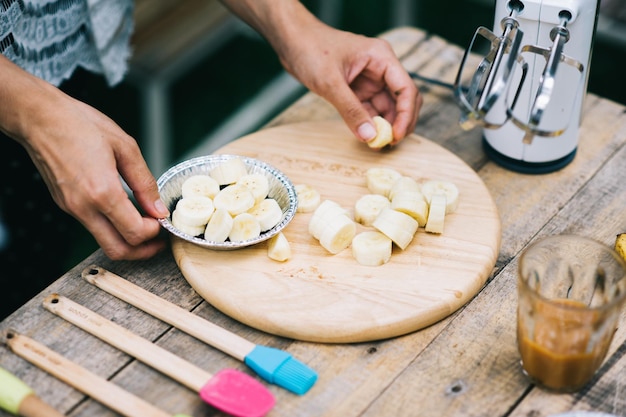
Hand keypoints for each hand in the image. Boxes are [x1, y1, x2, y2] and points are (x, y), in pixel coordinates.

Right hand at [2, 60, 169, 259]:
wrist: (40, 118)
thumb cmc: (80, 124)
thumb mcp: (125, 147)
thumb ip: (144, 182)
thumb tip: (158, 208)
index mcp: (102, 192)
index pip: (134, 233)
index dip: (154, 233)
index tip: (162, 221)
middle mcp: (84, 207)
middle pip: (118, 250)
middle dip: (143, 252)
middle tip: (158, 242)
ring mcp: (72, 208)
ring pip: (104, 242)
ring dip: (127, 241)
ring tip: (145, 227)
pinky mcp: (66, 205)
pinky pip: (93, 226)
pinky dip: (112, 228)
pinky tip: (125, 213)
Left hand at [219, 0, 421, 144]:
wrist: (291, 41)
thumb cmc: (310, 49)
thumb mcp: (330, 83)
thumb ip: (351, 110)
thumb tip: (369, 136)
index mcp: (381, 58)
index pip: (406, 88)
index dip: (406, 114)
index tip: (396, 135)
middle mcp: (380, 68)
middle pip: (403, 99)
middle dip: (400, 122)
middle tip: (390, 143)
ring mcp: (370, 80)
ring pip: (388, 107)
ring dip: (385, 125)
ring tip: (377, 144)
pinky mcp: (358, 89)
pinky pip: (371, 110)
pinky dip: (370, 123)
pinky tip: (366, 136)